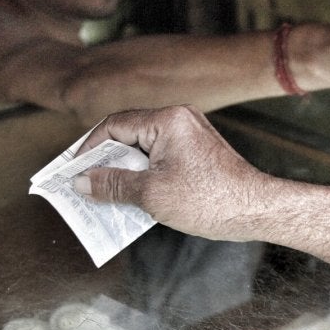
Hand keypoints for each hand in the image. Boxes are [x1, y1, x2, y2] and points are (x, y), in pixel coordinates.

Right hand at [73, 106, 273, 241]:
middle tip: (82, 184)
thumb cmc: (211, 201)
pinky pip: (159, 156)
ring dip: (123, 170)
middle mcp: (179, 119)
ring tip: (103, 194)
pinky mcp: (196, 151)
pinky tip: (132, 195)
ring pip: (143, 148)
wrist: (256, 210)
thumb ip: (112, 185)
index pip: (114, 125)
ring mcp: (189, 134)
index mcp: (168, 120)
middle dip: (104, 161)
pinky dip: (143, 173)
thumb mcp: (152, 194)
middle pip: (127, 134)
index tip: (73, 170)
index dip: (89, 148)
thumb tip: (82, 182)